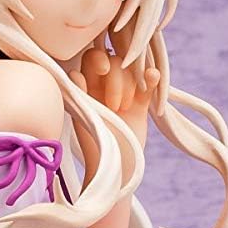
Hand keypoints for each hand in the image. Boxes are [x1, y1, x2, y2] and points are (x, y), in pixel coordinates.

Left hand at [78, 42, 154, 178]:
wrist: (114, 169)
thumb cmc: (93, 146)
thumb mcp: (83, 118)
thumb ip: (80, 95)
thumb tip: (74, 73)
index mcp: (87, 86)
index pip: (93, 57)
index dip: (99, 59)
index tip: (102, 70)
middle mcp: (105, 85)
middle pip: (115, 61)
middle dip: (116, 78)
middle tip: (114, 105)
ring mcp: (126, 92)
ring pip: (133, 71)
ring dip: (131, 84)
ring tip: (125, 108)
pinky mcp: (143, 102)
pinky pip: (150, 82)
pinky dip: (152, 77)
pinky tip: (152, 77)